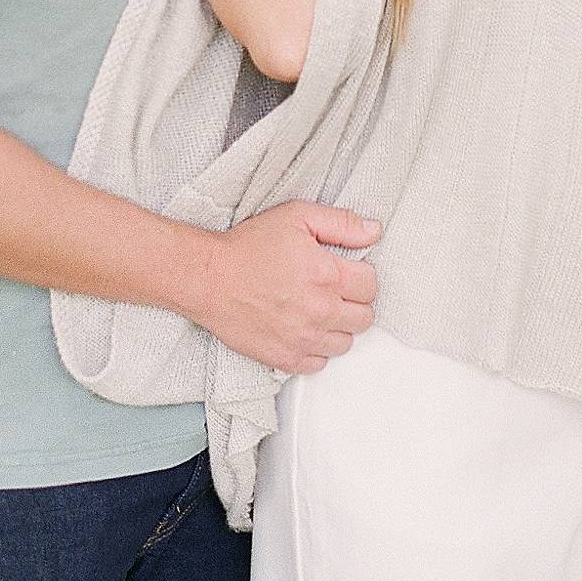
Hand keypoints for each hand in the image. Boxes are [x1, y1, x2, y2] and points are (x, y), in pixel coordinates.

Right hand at [193, 202, 380, 374]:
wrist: (208, 278)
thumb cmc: (247, 247)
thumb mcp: (297, 217)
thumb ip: (341, 223)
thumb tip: (374, 232)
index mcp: (327, 274)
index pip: (370, 285)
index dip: (361, 276)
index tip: (346, 273)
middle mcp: (320, 310)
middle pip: (364, 317)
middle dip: (354, 302)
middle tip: (334, 292)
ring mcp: (304, 338)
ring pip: (346, 343)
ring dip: (338, 327)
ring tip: (318, 311)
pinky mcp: (286, 357)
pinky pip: (319, 363)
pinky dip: (316, 350)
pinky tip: (304, 330)